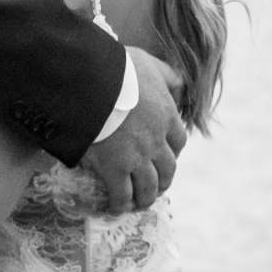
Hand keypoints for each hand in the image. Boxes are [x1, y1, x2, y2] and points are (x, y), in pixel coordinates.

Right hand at [76, 48, 188, 214]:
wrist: (92, 83)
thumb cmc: (119, 69)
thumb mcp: (150, 64)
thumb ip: (168, 76)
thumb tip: (180, 88)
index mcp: (166, 116)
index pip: (179, 142)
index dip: (174, 152)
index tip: (167, 155)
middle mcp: (156, 141)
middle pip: (168, 169)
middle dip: (164, 180)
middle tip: (157, 185)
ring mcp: (136, 157)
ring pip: (149, 186)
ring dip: (146, 197)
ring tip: (139, 202)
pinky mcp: (114, 168)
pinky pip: (121, 194)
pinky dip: (120, 203)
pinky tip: (116, 208)